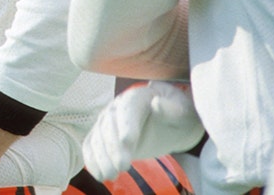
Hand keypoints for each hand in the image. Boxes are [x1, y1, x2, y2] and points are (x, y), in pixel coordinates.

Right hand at [83, 81, 204, 181]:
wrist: (170, 123)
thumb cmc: (179, 116)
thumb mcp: (183, 112)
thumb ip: (172, 109)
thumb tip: (157, 103)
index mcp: (136, 98)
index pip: (128, 109)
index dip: (126, 125)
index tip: (128, 142)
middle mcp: (116, 108)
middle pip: (109, 125)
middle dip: (113, 147)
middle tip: (121, 167)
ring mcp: (107, 122)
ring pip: (98, 138)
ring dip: (101, 158)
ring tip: (110, 175)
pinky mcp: (104, 138)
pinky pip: (91, 146)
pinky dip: (91, 160)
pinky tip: (99, 174)